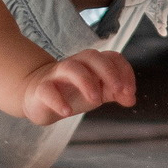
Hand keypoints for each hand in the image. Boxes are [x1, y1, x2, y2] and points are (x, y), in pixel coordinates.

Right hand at [19, 47, 136, 125]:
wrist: (37, 96)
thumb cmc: (71, 92)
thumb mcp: (97, 92)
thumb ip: (115, 93)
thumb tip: (131, 99)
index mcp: (91, 64)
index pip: (111, 57)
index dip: (124, 71)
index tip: (129, 92)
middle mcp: (75, 64)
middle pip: (91, 56)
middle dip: (108, 71)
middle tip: (118, 91)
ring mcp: (56, 75)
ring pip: (70, 67)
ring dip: (86, 82)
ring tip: (96, 101)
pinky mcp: (41, 89)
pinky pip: (47, 89)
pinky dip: (57, 100)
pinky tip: (67, 112)